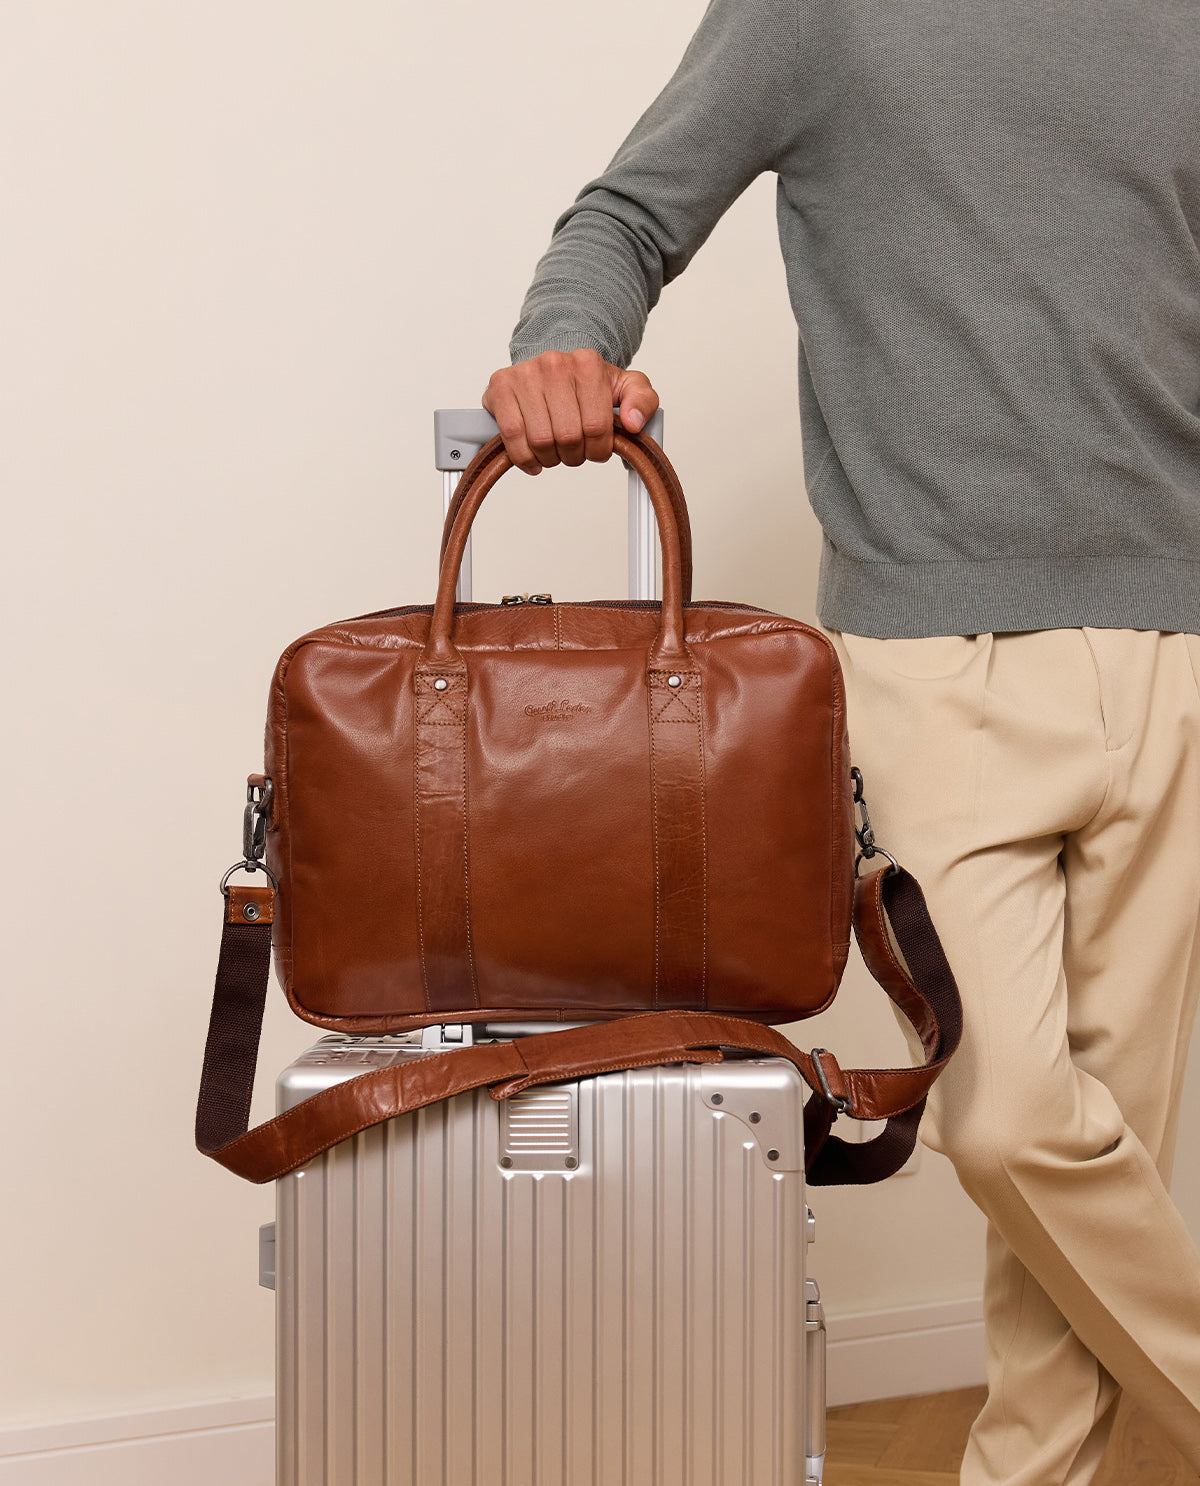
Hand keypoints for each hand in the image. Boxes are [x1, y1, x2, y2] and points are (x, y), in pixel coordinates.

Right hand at [482, 348, 659, 475]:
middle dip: (574, 455)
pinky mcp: (499, 387)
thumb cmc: (588, 383)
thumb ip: (643, 401)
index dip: (598, 450)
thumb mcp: (626, 387)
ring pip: (540, 440)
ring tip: (555, 450)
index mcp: (586, 363)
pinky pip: (512, 436)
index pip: (596, 427)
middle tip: (574, 450)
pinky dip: (524, 456)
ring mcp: (523, 374)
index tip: (596, 449)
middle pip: (568, 436)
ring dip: (550, 458)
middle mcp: (553, 364)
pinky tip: (534, 457)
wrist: (554, 368)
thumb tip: (633, 423)